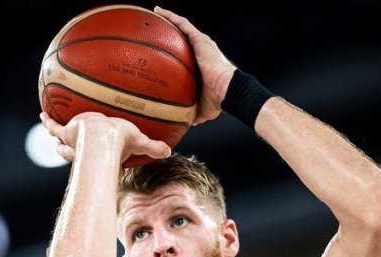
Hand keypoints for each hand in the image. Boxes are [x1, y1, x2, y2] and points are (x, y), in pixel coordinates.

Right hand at [40, 111, 170, 164]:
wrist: (102, 136)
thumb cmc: (119, 141)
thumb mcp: (139, 140)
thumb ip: (153, 147)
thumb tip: (169, 152)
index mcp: (99, 155)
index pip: (97, 162)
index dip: (101, 163)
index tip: (103, 163)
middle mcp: (83, 151)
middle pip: (72, 154)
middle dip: (70, 151)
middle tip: (67, 148)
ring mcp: (72, 141)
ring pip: (61, 143)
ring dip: (57, 139)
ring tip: (51, 131)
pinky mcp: (65, 132)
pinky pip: (52, 127)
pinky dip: (47, 122)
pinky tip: (42, 114)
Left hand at [154, 6, 235, 125]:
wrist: (227, 90)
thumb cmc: (217, 100)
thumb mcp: (200, 108)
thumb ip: (191, 111)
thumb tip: (182, 122)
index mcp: (201, 65)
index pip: (185, 56)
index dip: (174, 52)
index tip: (161, 51)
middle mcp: (201, 51)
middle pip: (182, 38)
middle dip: (169, 33)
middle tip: (153, 30)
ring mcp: (201, 44)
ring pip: (181, 27)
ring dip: (168, 20)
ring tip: (153, 14)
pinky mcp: (200, 39)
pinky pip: (182, 24)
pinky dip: (170, 17)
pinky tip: (158, 12)